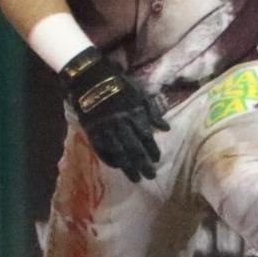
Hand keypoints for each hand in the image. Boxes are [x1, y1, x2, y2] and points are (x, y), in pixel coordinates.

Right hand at [59, 49, 169, 181]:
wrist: (90, 78)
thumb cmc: (119, 85)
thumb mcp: (140, 94)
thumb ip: (153, 112)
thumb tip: (167, 128)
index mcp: (134, 113)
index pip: (146, 137)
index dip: (152, 150)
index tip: (157, 160)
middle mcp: (121, 124)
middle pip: (134, 148)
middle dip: (143, 164)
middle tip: (150, 176)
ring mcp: (106, 129)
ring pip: (119, 153)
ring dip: (128, 167)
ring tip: (136, 178)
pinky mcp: (92, 132)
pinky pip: (102, 150)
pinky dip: (110, 160)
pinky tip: (117, 167)